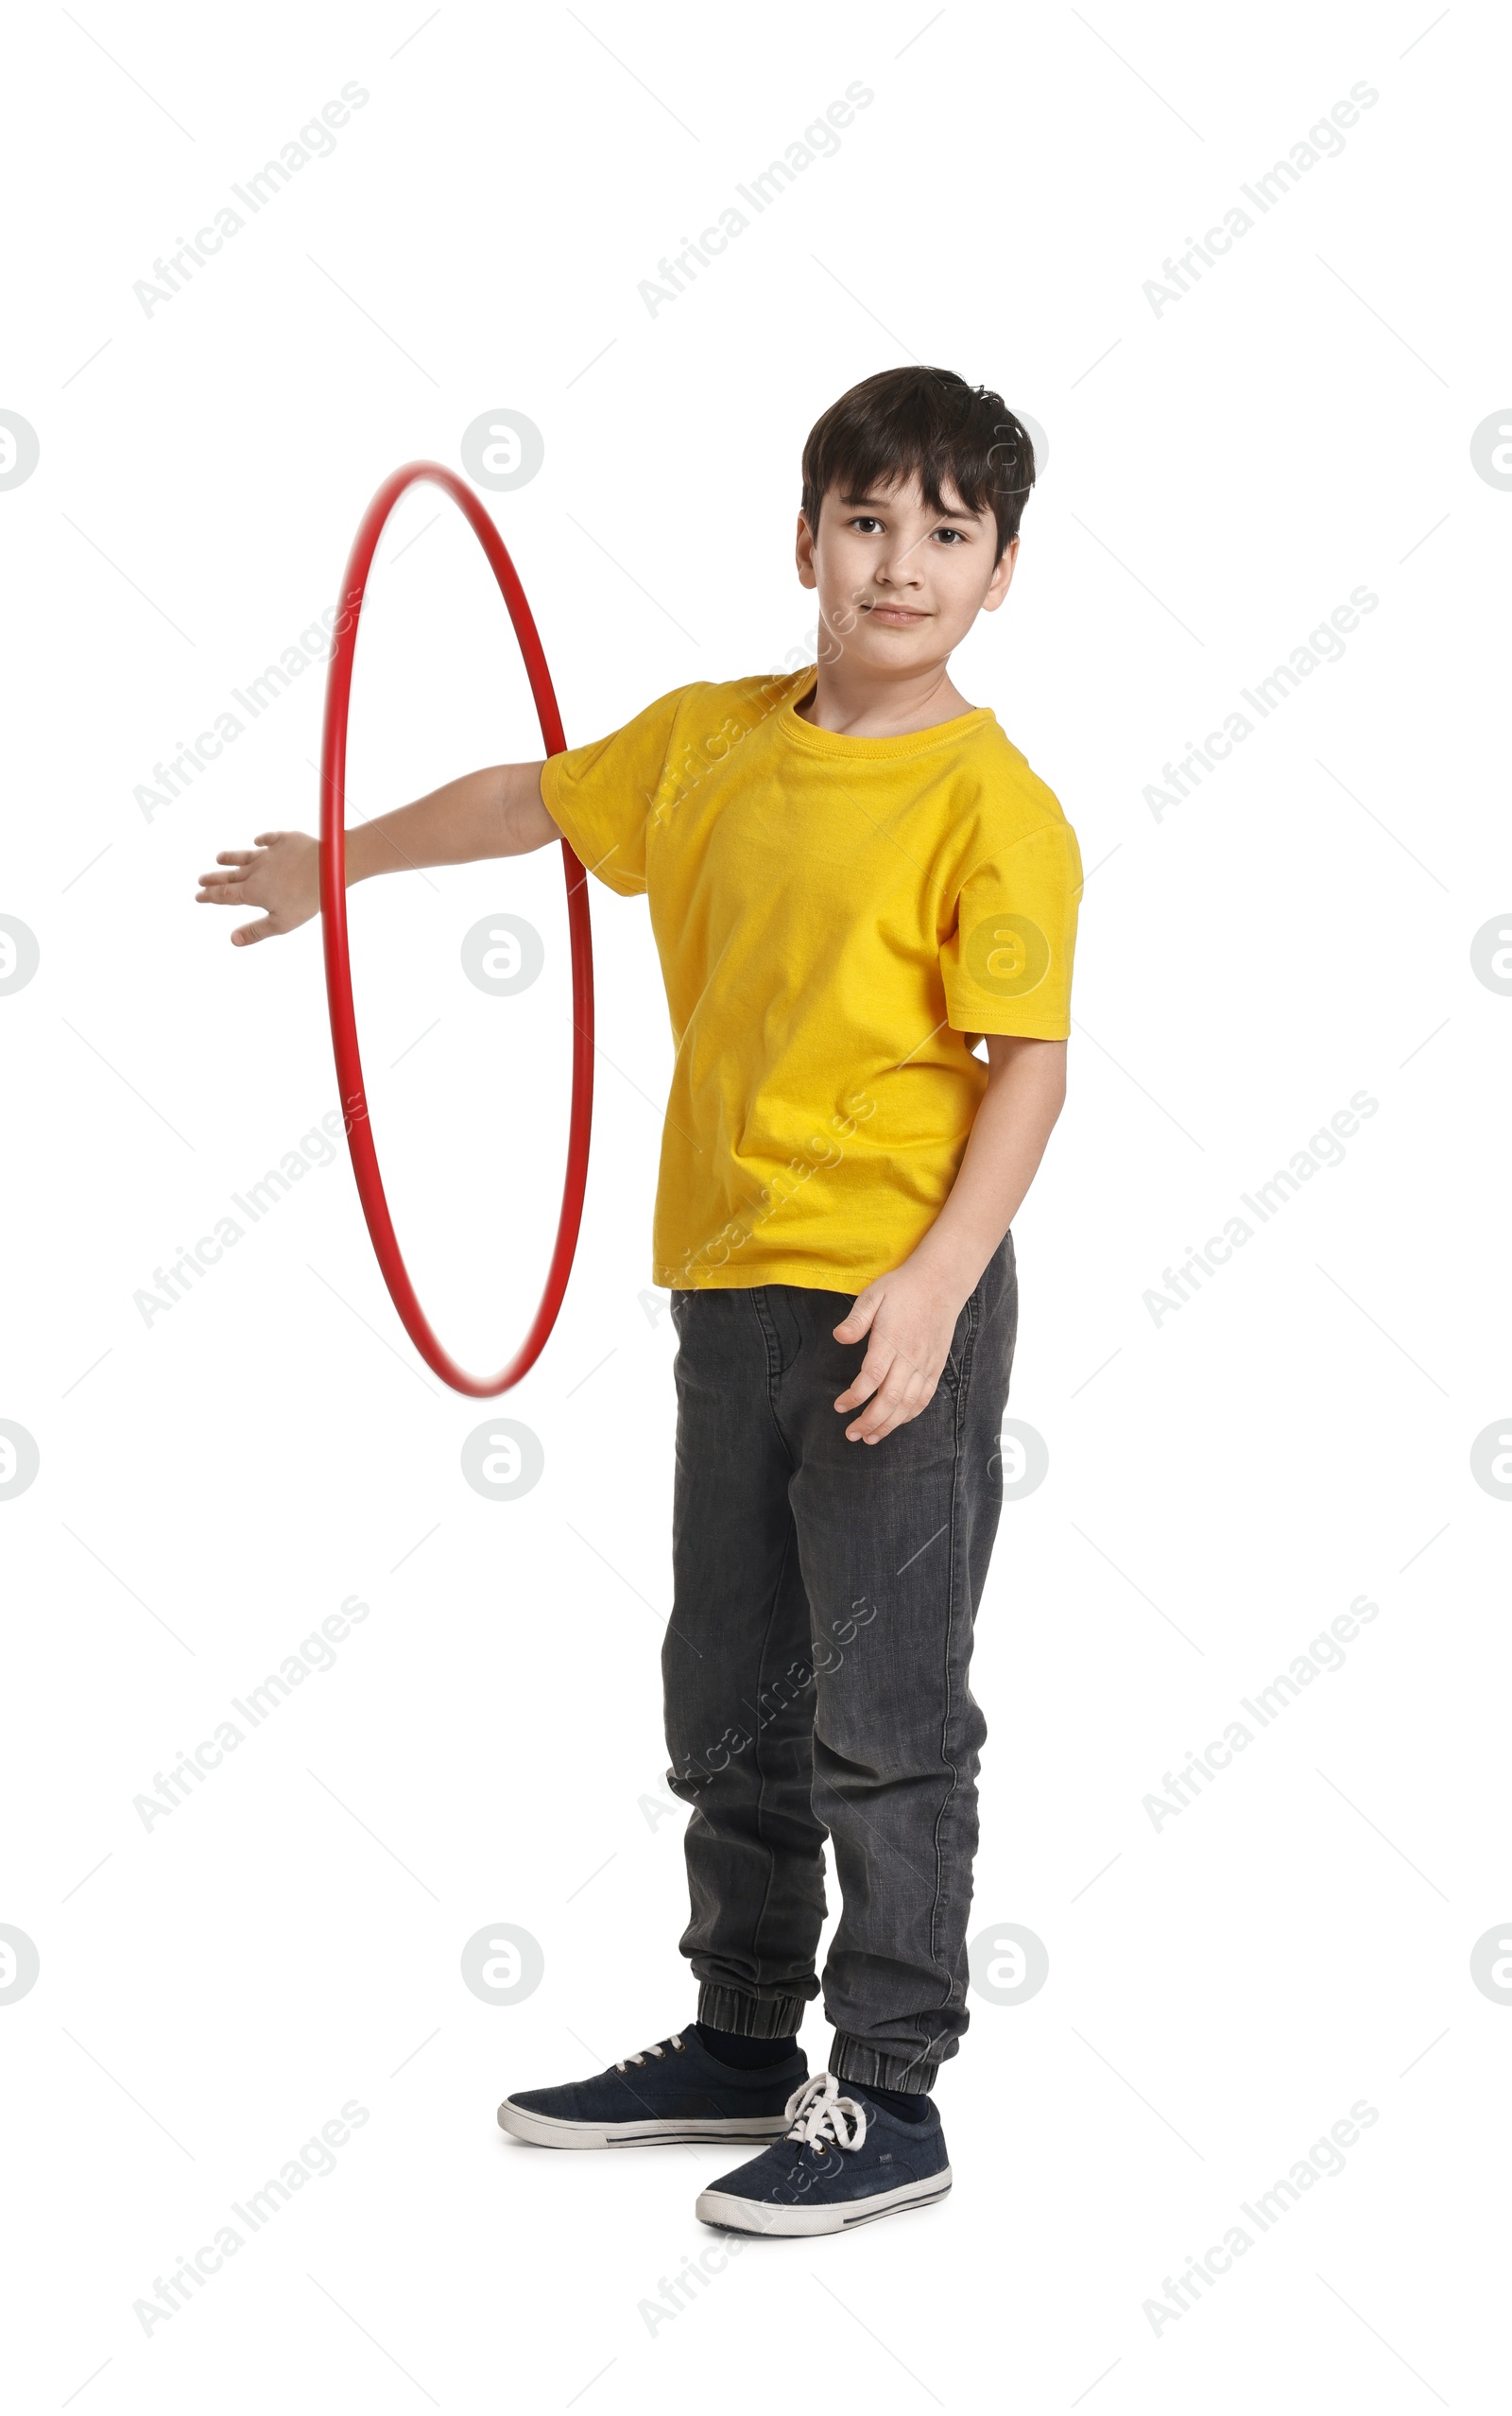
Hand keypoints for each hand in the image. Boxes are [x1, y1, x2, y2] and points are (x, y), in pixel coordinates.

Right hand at [196, 831, 319, 945]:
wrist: (327, 867)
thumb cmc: (307, 899)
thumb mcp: (281, 922)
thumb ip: (256, 931)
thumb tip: (233, 940)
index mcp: (254, 891)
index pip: (226, 895)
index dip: (210, 897)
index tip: (198, 896)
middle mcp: (257, 870)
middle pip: (231, 875)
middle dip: (214, 879)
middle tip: (200, 880)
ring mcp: (270, 854)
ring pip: (246, 856)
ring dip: (232, 857)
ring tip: (219, 858)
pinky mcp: (285, 840)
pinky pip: (270, 839)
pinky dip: (262, 840)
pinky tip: (257, 840)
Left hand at [832, 1258, 969, 1443]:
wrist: (940, 1283)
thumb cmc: (902, 1288)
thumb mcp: (873, 1294)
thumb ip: (857, 1319)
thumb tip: (839, 1337)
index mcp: (891, 1341)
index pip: (871, 1378)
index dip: (855, 1397)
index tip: (840, 1407)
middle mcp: (910, 1357)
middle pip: (890, 1399)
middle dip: (870, 1421)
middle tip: (851, 1434)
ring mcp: (925, 1364)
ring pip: (908, 1404)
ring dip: (889, 1424)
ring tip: (870, 1437)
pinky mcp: (935, 1367)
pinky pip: (924, 1398)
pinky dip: (910, 1415)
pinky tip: (896, 1422)